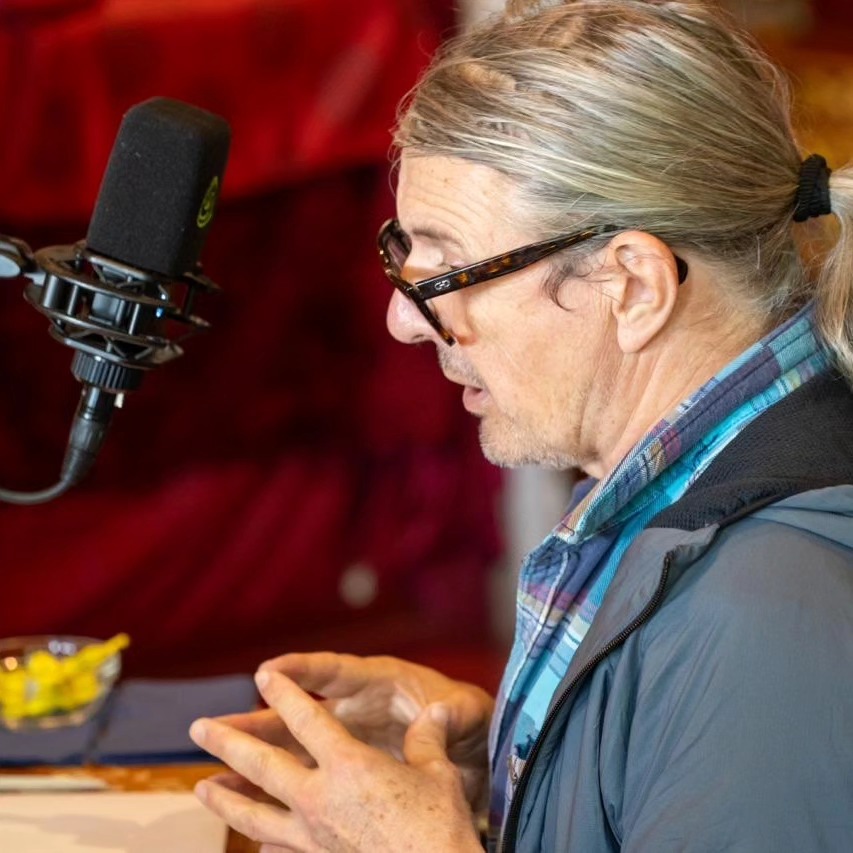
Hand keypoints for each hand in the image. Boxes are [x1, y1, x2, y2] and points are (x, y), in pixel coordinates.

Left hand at [190, 670, 482, 851]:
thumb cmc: (440, 827)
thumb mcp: (438, 774)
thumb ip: (427, 739)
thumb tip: (436, 712)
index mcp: (349, 764)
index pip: (307, 717)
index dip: (284, 692)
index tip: (262, 674)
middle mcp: (320, 797)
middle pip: (263, 765)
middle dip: (228, 742)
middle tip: (198, 727)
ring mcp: (313, 835)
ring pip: (256, 814)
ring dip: (226, 799)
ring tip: (201, 789)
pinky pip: (281, 849)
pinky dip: (264, 844)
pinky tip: (253, 844)